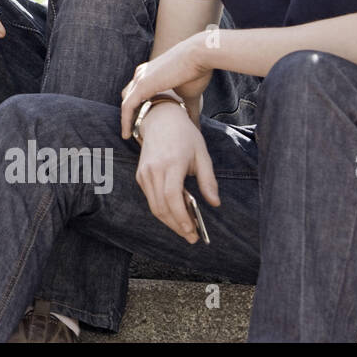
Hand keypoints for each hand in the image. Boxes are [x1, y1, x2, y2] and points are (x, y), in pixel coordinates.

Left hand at [119, 34, 211, 134]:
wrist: (200, 55)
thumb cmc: (198, 72)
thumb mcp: (190, 95)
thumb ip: (189, 110)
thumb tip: (195, 126)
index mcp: (150, 73)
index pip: (137, 93)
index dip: (138, 110)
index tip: (142, 127)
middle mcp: (141, 74)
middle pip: (128, 98)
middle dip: (130, 116)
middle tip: (134, 134)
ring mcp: (140, 78)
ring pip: (126, 104)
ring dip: (127, 121)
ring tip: (130, 137)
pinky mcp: (142, 84)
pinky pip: (127, 107)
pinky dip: (126, 121)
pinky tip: (127, 134)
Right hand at [129, 102, 218, 243]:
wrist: (160, 119)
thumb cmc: (185, 136)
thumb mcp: (202, 155)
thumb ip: (209, 181)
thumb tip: (215, 203)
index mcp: (171, 164)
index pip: (172, 197)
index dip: (181, 217)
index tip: (193, 231)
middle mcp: (154, 170)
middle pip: (161, 207)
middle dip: (177, 226)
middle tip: (192, 237)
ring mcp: (144, 173)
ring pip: (154, 206)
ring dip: (169, 221)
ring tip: (186, 229)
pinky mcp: (140, 175)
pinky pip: (150, 199)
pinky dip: (163, 210)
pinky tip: (177, 213)